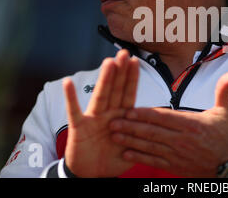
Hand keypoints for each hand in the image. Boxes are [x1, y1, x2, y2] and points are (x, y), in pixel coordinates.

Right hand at [63, 49, 138, 176]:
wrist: (91, 174)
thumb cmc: (112, 158)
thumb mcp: (132, 148)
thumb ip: (142, 137)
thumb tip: (160, 128)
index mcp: (122, 117)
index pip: (128, 94)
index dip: (132, 78)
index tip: (136, 61)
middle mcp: (108, 114)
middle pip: (116, 89)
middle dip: (120, 72)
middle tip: (124, 53)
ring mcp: (93, 119)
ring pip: (100, 96)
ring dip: (104, 79)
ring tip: (108, 62)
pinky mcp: (78, 127)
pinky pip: (74, 111)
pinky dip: (70, 98)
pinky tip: (67, 82)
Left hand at [109, 70, 227, 176]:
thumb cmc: (227, 137)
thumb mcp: (227, 112)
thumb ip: (225, 90)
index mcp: (191, 124)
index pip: (164, 117)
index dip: (146, 114)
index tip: (130, 109)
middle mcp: (182, 140)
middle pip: (152, 132)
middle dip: (131, 126)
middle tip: (112, 121)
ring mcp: (177, 155)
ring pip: (150, 146)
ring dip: (131, 140)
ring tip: (114, 134)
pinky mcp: (176, 166)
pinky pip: (155, 161)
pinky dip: (140, 157)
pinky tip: (126, 152)